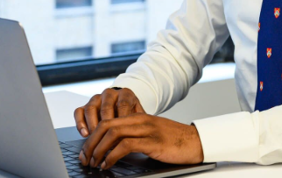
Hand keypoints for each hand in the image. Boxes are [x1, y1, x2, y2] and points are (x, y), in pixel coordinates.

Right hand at [74, 87, 144, 136]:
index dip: (122, 120)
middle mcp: (109, 94)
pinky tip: (85, 134)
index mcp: (125, 94)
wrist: (122, 105)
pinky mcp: (85, 105)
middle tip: (108, 138)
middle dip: (107, 124)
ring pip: (91, 108)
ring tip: (95, 137)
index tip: (123, 134)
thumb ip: (138, 121)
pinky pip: (79, 111)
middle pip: (106, 106)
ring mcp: (96, 98)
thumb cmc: (131, 113)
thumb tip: (136, 135)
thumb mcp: (139, 114)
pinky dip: (80, 123)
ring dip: (92, 124)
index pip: (123, 105)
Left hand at [77, 113, 204, 169]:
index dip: (93, 136)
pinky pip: (125, 145)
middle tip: (85, 158)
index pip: (108, 121)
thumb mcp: (151, 136)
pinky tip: (108, 164)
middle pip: (106, 125)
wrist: (196, 142)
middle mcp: (140, 120)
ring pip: (113, 133)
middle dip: (91, 142)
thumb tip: (112, 152)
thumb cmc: (174, 142)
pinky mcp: (152, 141)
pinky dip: (112, 155)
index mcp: (138, 117)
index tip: (86, 151)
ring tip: (95, 163)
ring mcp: (146, 129)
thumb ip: (134, 138)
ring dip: (99, 149)